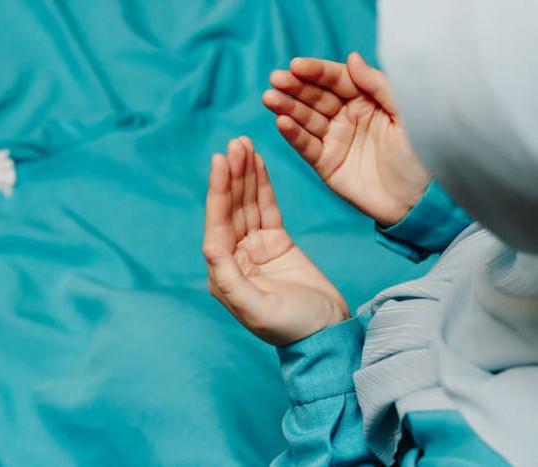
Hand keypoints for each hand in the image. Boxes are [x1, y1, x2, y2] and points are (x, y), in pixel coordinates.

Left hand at [203, 137, 348, 345]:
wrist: (327, 332)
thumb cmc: (293, 327)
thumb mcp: (259, 309)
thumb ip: (230, 279)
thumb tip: (210, 245)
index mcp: (223, 272)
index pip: (217, 224)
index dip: (218, 191)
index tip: (220, 160)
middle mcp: (234, 256)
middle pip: (231, 208)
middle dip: (232, 175)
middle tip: (235, 143)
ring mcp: (255, 247)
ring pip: (247, 204)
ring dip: (244, 174)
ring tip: (243, 144)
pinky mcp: (276, 242)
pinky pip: (266, 208)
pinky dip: (262, 185)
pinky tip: (257, 163)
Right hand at [262, 52, 430, 225]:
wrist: (419, 201)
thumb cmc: (421, 155)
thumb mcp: (406, 114)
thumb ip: (379, 86)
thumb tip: (351, 59)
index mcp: (367, 99)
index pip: (337, 79)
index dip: (316, 71)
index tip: (296, 65)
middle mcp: (347, 116)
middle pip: (316, 96)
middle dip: (295, 87)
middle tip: (275, 79)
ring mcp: (334, 139)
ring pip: (305, 119)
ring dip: (286, 108)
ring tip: (270, 99)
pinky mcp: (326, 163)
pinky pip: (306, 145)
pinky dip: (292, 134)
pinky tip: (281, 122)